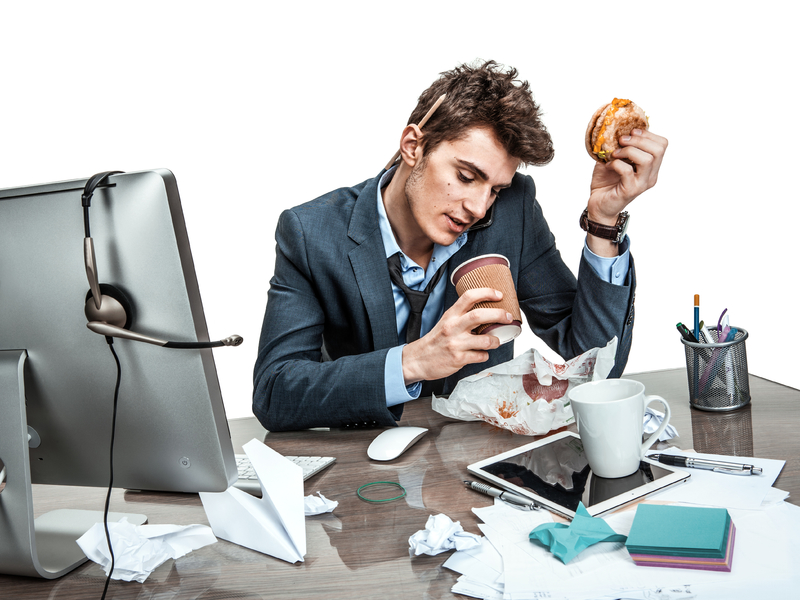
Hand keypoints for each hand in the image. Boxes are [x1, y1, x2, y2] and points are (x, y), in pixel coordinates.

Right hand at [401, 288, 513, 383]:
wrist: (418, 359)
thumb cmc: (435, 341)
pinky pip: (480, 356)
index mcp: (451, 315)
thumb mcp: (446, 322)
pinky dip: (485, 355)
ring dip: (495, 340)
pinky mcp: (458, 358)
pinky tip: (481, 354)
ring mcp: (456, 343)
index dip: (487, 292)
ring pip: (485, 340)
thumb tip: (486, 312)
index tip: (499, 295)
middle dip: (498, 314)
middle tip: (507, 317)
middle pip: (479, 315)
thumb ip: (462, 316)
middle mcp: (453, 327)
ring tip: (496, 341)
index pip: (469, 297)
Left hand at [586, 129, 667, 254]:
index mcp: (651, 167)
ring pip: (647, 159)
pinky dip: (616, 163)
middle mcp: (651, 175)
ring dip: (629, 150)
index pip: (662, 144)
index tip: (631, 132)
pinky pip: (627, 171)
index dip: (648, 134)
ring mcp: (642, 184)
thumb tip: (617, 128)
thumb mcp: (614, 159)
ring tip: (615, 153)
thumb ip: (620, 146)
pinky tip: (608, 165)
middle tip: (621, 140)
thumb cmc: (606, 183)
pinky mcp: (630, 190)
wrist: (598, 205)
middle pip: (659, 149)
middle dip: (639, 139)